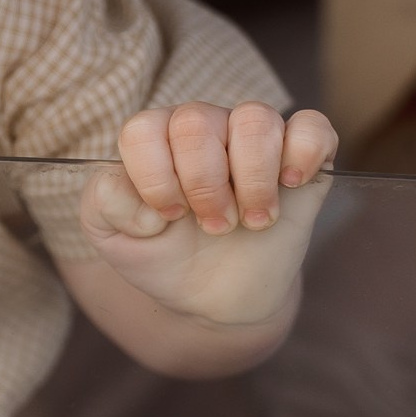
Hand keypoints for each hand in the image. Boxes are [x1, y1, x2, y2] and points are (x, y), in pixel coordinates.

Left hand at [78, 102, 336, 327]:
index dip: (154, 177)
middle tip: (215, 226)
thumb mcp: (113, 240)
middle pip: (197, 120)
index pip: (143, 129)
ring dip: (252, 180)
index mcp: (156, 140)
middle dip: (204, 185)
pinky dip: (303, 153)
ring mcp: (255, 138)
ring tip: (252, 221)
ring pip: (255, 117)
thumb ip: (103, 204)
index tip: (167, 217)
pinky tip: (291, 185)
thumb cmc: (165, 257)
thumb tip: (136, 191)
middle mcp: (205, 128)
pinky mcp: (302, 155)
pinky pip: (312, 126)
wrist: (218, 299)